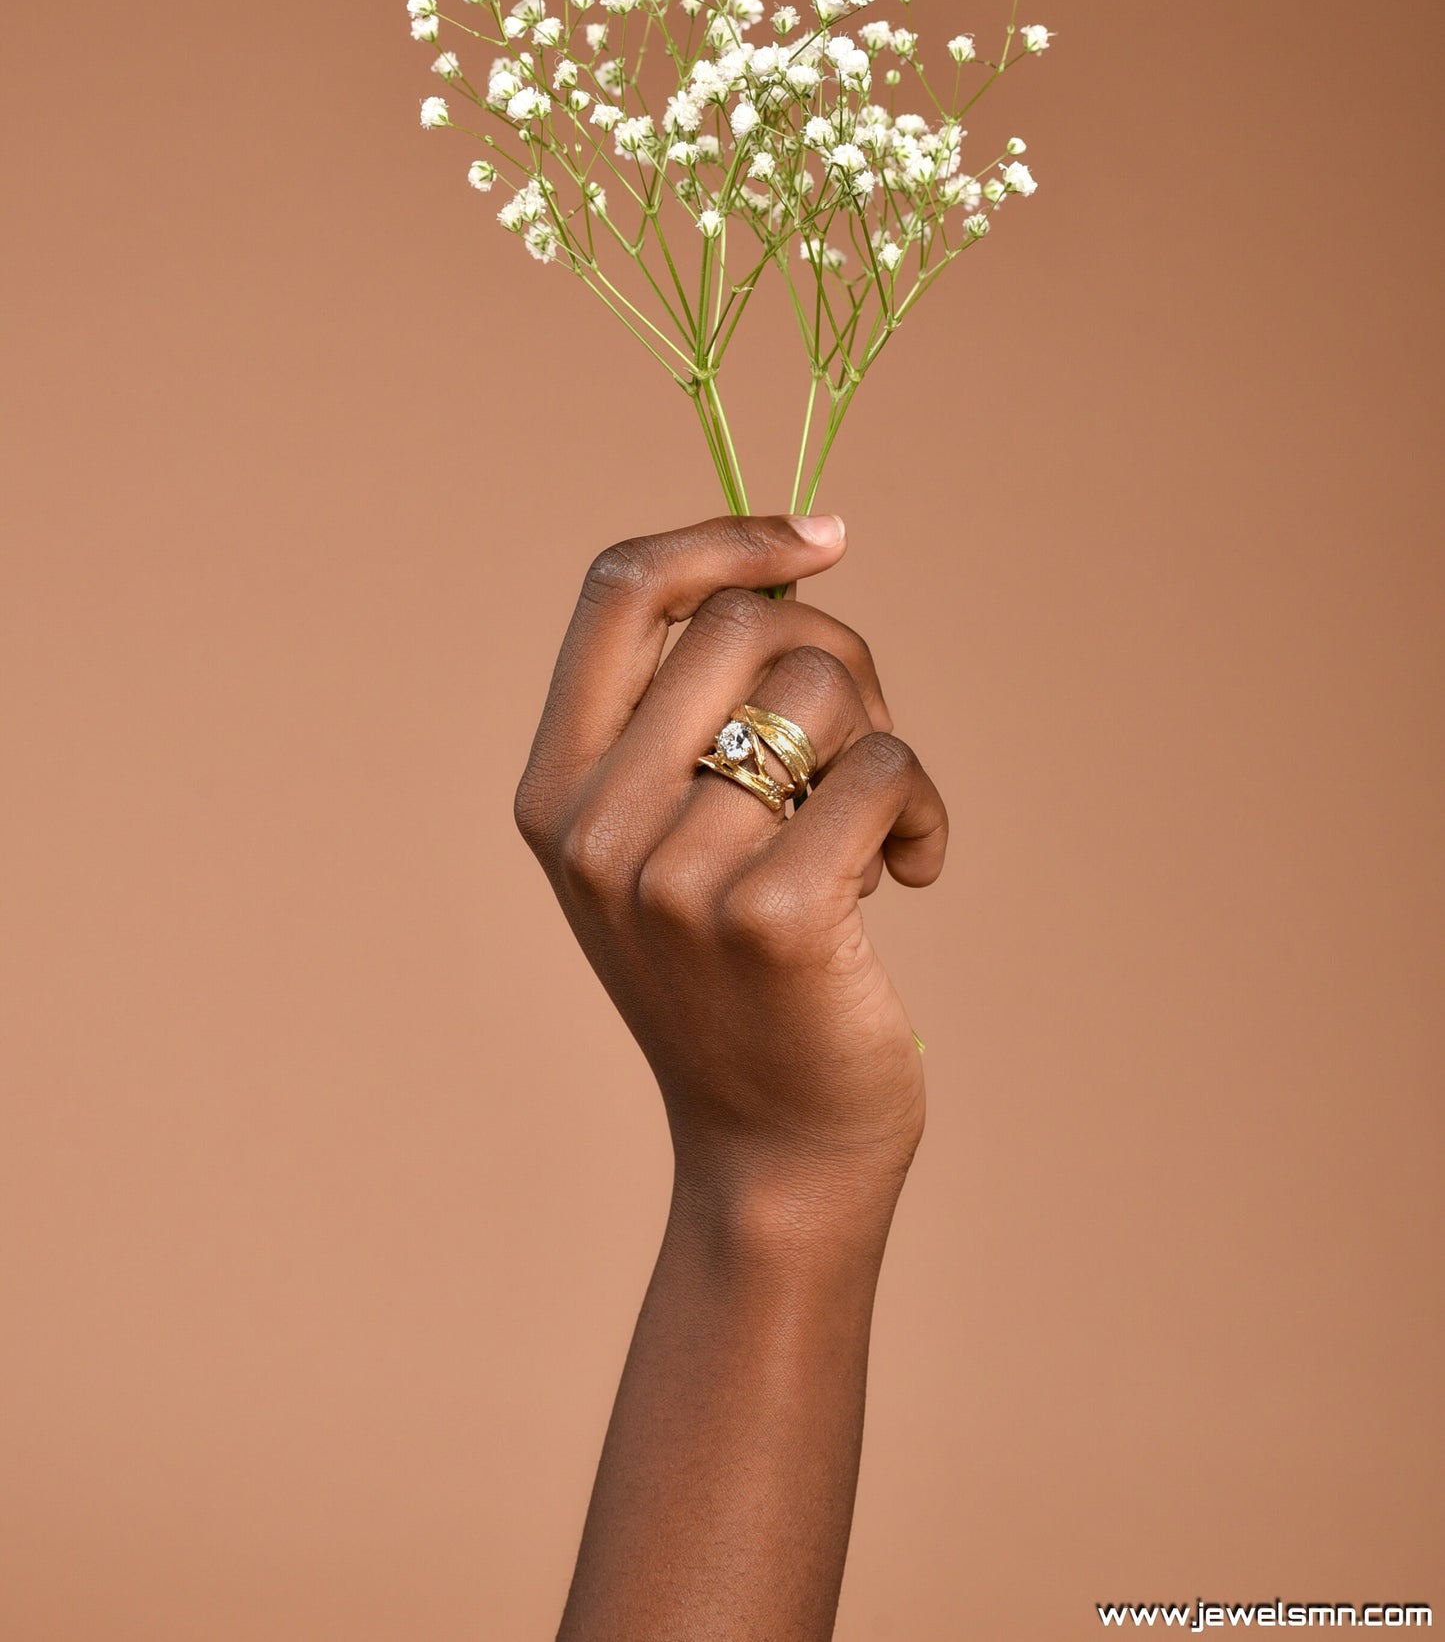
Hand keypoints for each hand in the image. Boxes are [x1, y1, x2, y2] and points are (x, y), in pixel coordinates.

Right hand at [514, 514, 948, 1212]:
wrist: (773, 1146)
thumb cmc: (739, 973)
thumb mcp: (668, 840)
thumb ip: (691, 717)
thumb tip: (796, 564)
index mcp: (553, 788)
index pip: (617, 591)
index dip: (723, 538)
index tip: (821, 544)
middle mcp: (593, 826)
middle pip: (743, 622)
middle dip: (839, 659)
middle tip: (863, 743)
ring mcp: (672, 875)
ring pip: (822, 689)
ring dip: (886, 743)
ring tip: (884, 825)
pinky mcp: (770, 917)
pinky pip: (884, 768)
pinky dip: (927, 806)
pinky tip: (919, 868)